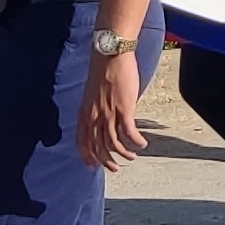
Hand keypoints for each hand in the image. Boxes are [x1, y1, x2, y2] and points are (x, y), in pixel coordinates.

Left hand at [77, 45, 146, 171]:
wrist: (110, 55)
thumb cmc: (102, 70)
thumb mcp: (92, 93)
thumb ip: (96, 107)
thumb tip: (105, 116)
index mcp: (84, 112)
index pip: (82, 141)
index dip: (87, 156)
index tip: (93, 165)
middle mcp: (94, 116)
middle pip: (98, 146)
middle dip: (106, 161)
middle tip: (115, 168)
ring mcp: (109, 113)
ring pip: (114, 142)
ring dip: (123, 153)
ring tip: (131, 157)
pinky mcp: (124, 109)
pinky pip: (129, 132)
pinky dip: (136, 141)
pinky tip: (142, 144)